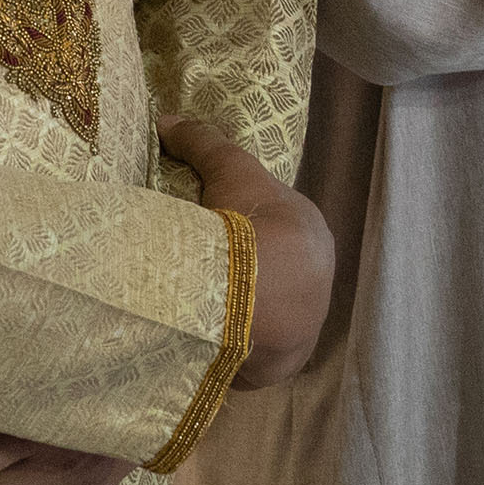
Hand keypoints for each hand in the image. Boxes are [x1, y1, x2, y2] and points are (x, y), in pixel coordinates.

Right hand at [160, 112, 333, 386]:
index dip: (244, 232)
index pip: (278, 234)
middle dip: (242, 280)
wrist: (260, 292)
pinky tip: (202, 347)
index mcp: (311, 236)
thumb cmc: (252, 223)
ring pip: (265, 321)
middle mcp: (317, 284)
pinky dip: (229, 352)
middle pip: (273, 281)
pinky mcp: (281, 365)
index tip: (209, 235)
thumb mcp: (229, 168)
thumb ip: (202, 141)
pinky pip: (252, 357)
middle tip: (197, 278)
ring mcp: (303, 328)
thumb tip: (166, 119)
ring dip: (236, 319)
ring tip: (193, 314)